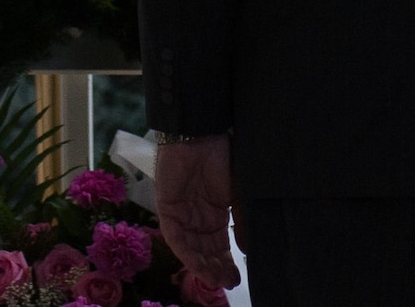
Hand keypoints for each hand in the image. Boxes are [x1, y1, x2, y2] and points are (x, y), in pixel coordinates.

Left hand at [155, 135, 240, 290]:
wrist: (202, 132)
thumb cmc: (223, 156)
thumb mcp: (238, 193)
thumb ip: (242, 221)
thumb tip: (247, 251)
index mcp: (215, 215)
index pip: (220, 247)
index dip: (227, 264)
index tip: (236, 279)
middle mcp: (197, 218)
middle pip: (204, 251)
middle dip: (215, 269)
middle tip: (227, 283)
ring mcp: (182, 213)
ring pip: (189, 248)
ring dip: (201, 266)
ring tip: (214, 280)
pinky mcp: (167, 207)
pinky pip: (174, 236)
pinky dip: (185, 251)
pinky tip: (196, 264)